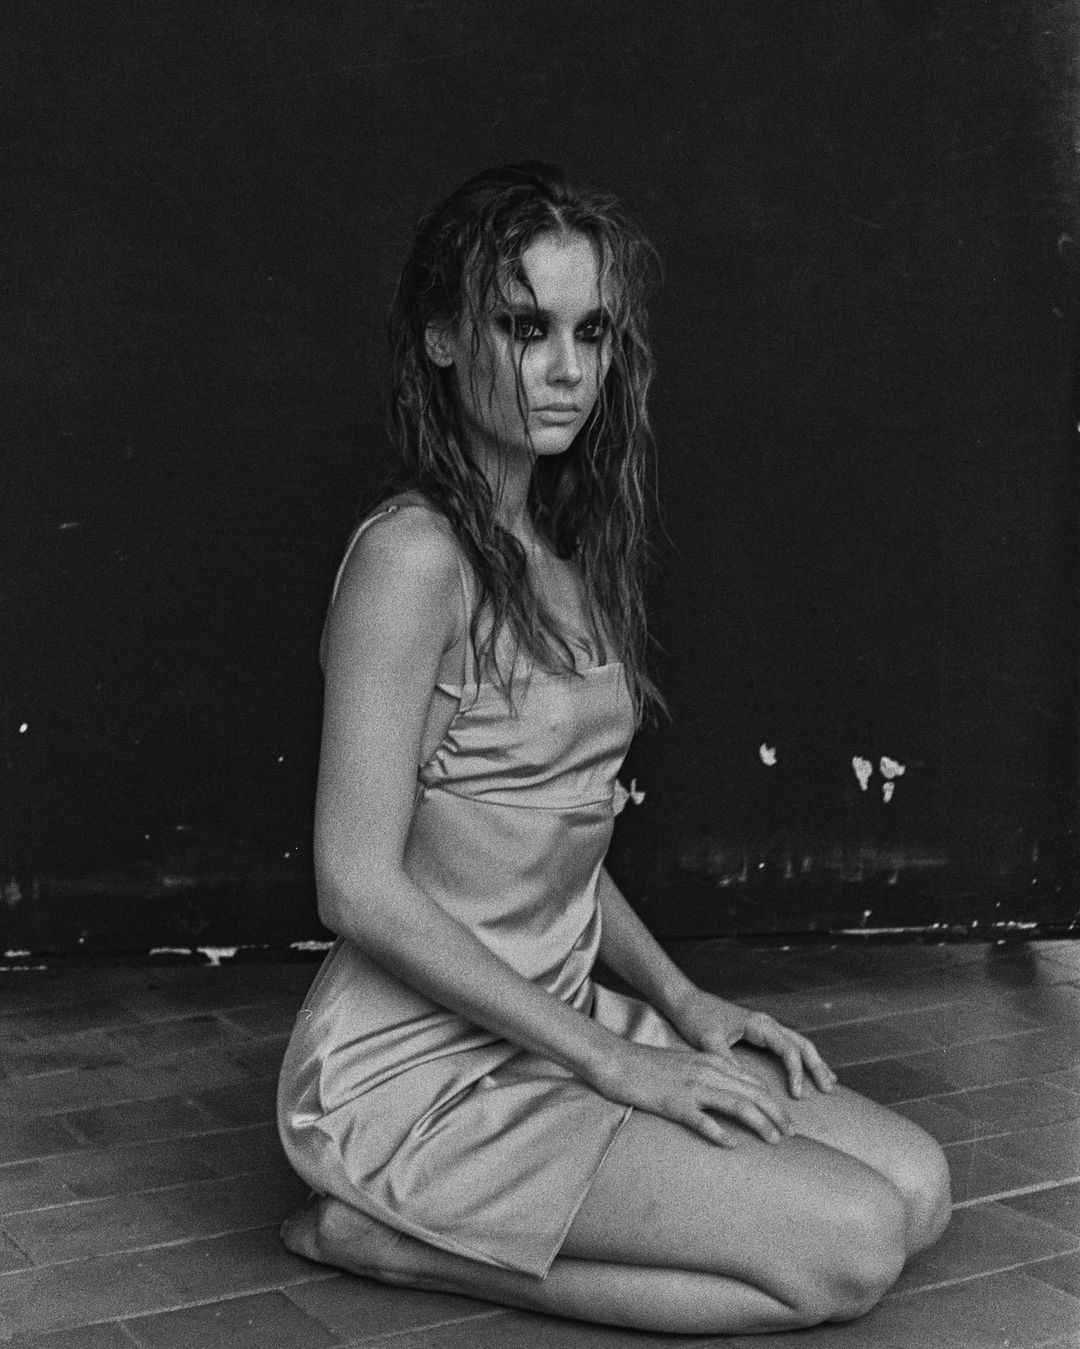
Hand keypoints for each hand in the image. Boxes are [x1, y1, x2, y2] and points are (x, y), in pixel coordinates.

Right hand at [595, 1038, 799, 1147]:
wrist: (616, 1060)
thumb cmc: (648, 1065)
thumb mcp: (686, 1063)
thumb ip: (709, 1075)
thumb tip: (731, 1095)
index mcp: (711, 1061)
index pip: (753, 1082)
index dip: (774, 1101)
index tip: (786, 1120)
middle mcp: (706, 1071)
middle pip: (753, 1093)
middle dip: (777, 1114)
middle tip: (792, 1134)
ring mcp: (691, 1087)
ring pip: (737, 1106)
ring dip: (761, 1124)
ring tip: (775, 1141)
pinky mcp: (674, 1103)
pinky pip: (704, 1121)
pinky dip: (722, 1134)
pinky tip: (733, 1146)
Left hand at [670, 988, 836, 1101]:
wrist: (685, 1002)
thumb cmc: (696, 1018)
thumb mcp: (708, 1041)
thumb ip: (727, 1060)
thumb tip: (746, 1085)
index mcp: (759, 1024)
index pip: (788, 1049)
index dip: (796, 1073)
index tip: (796, 1095)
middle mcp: (767, 1023)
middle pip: (802, 1044)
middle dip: (817, 1066)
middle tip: (828, 1089)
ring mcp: (765, 1027)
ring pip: (798, 1043)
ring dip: (814, 1062)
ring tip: (828, 1082)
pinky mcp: (759, 1032)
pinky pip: (787, 1045)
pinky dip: (801, 1058)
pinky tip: (806, 1071)